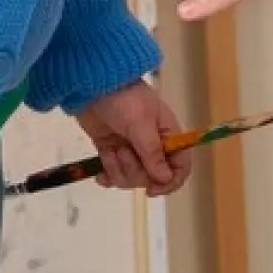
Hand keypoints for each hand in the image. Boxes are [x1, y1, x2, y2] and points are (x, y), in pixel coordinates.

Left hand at [75, 80, 191, 193]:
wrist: (92, 84)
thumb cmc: (123, 98)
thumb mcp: (140, 124)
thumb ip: (152, 152)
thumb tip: (166, 179)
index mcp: (167, 135)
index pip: (180, 165)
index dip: (170, 182)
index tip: (152, 189)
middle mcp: (151, 145)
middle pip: (152, 177)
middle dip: (135, 171)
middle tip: (123, 152)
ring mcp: (130, 149)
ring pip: (131, 178)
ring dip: (118, 169)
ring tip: (110, 151)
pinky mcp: (110, 150)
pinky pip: (113, 174)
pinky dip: (107, 176)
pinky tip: (99, 174)